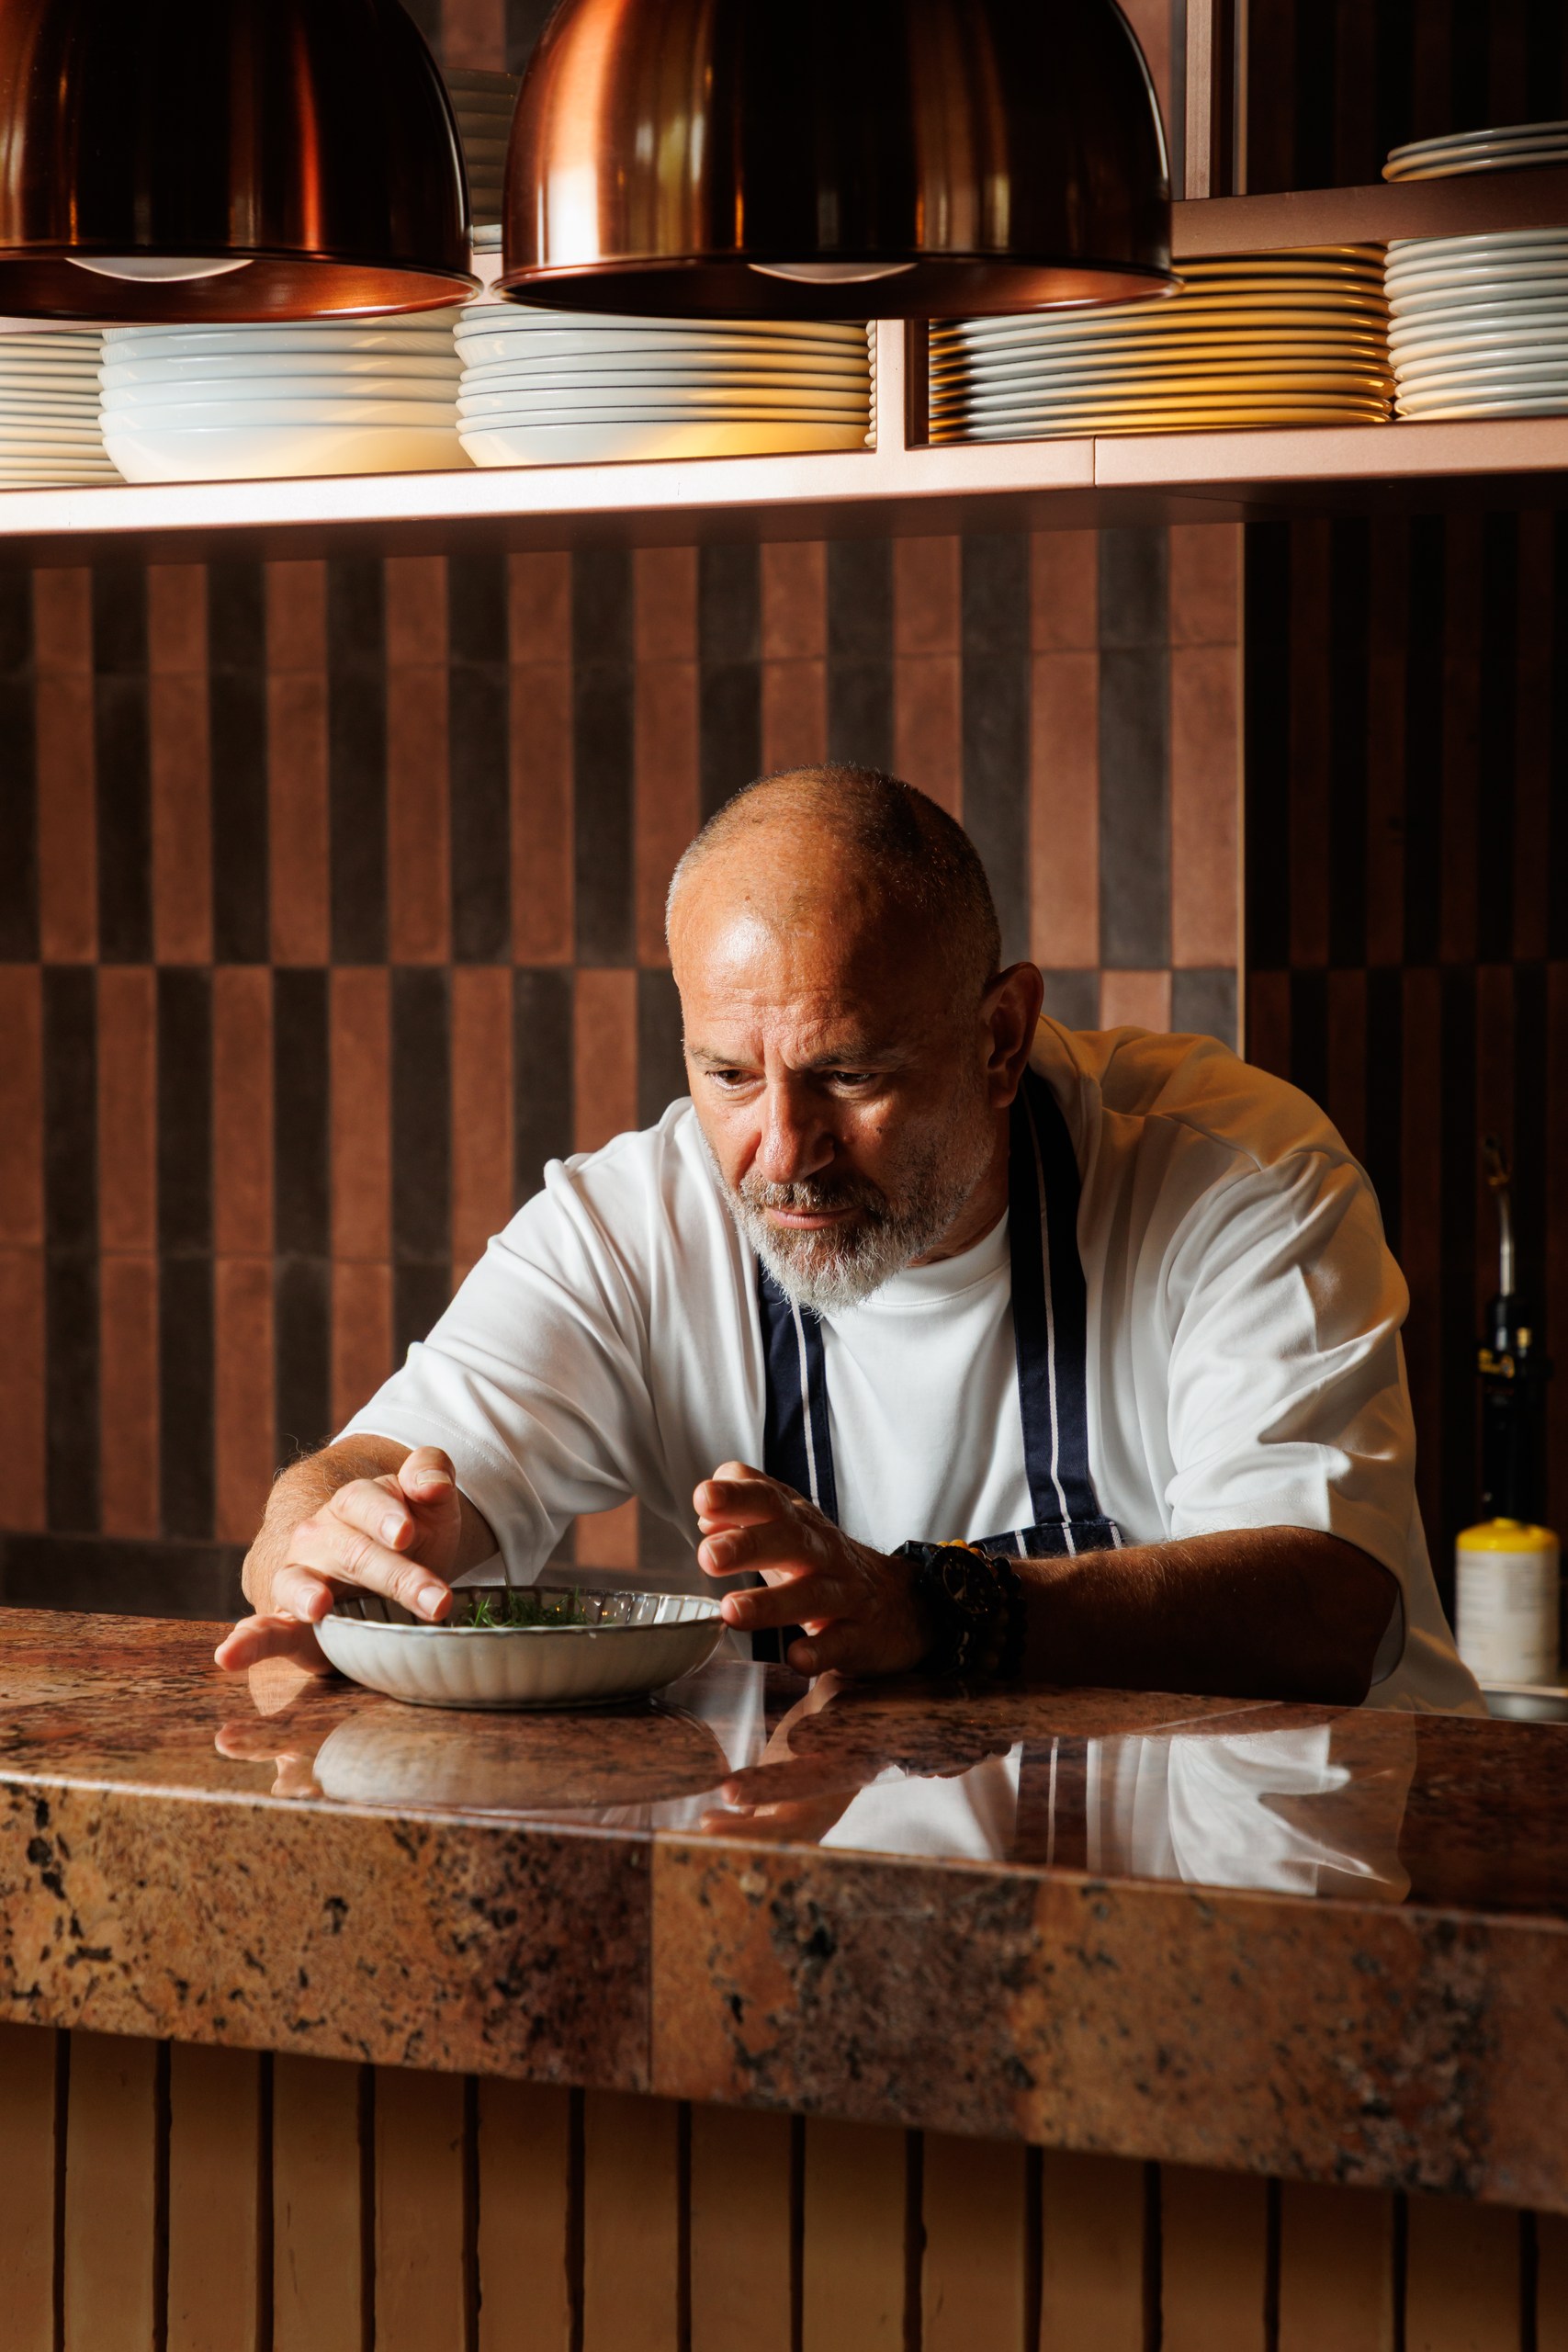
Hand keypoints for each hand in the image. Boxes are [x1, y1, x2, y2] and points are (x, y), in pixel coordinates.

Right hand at [214, 1446, 463, 1675]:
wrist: (380, 1570)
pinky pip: (265, 1631)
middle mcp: (318, 1538)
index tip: (407, 1533)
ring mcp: (299, 1579)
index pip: (363, 1501)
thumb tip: (433, 1481)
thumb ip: (431, 1473)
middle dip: (395, 1576)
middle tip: (436, 1600)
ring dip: (306, 1595)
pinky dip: (246, 1643)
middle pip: (353, 1551)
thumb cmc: (409, 1532)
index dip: (385, 1514)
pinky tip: (228, 1656)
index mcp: (353, 1503)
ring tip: (318, 1607)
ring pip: (298, 1583)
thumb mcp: (431, 1502)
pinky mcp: (290, 1623)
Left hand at [693, 1460, 931, 1677]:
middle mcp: (821, 1552)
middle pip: (789, 1539)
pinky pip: (839, 1643)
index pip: (769, 1498)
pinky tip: (795, 1658)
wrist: (899, 1602)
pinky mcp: (859, 1636)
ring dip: (770, 1603)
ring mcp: (843, 1594)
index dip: (738, 1496)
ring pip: (811, 1594)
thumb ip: (746, 1511)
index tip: (705, 1498)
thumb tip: (706, 1515)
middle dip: (748, 1545)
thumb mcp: (788, 1526)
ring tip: (732, 1611)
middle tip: (709, 1556)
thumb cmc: (823, 1562)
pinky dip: (818, 1651)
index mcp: (798, 1522)